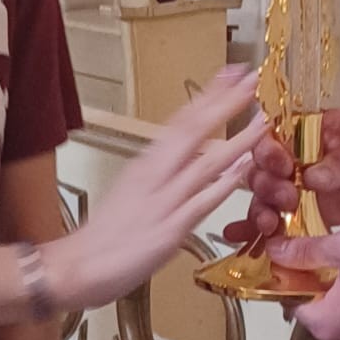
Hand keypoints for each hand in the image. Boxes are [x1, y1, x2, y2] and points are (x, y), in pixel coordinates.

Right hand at [43, 67, 258, 309]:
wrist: (77, 266)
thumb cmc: (103, 236)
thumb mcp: (131, 192)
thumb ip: (158, 176)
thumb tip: (181, 163)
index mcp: (146, 165)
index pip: (181, 121)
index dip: (208, 96)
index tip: (230, 74)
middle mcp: (155, 176)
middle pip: (193, 129)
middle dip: (225, 102)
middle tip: (250, 79)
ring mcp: (164, 200)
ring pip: (205, 162)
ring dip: (237, 139)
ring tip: (263, 120)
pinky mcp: (170, 229)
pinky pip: (203, 202)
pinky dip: (224, 184)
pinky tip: (243, 170)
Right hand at [227, 106, 339, 244]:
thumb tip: (313, 178)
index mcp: (304, 131)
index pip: (272, 139)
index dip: (269, 153)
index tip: (283, 166)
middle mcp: (296, 159)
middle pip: (262, 172)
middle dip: (266, 187)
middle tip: (286, 198)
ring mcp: (303, 188)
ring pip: (267, 200)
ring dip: (262, 212)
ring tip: (270, 225)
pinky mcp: (314, 213)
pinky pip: (286, 224)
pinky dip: (269, 234)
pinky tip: (256, 243)